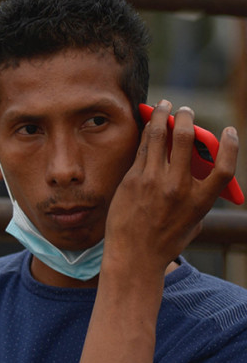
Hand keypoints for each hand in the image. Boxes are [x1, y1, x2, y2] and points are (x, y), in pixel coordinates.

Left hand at [105, 102, 237, 275]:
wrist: (132, 256)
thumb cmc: (165, 241)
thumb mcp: (193, 221)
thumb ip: (198, 196)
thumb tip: (196, 168)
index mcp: (200, 201)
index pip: (223, 167)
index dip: (229, 146)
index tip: (228, 131)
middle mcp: (178, 187)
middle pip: (188, 140)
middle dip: (187, 119)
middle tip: (185, 111)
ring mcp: (153, 181)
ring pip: (159, 137)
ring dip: (163, 116)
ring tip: (164, 106)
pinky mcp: (132, 179)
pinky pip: (142, 148)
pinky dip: (147, 133)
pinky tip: (148, 125)